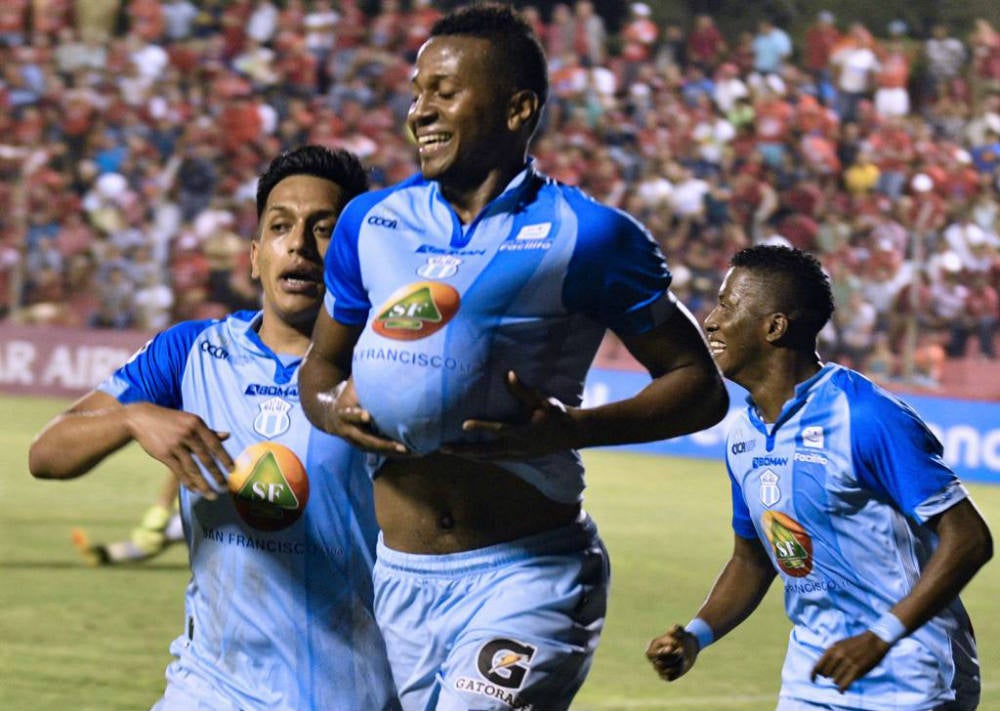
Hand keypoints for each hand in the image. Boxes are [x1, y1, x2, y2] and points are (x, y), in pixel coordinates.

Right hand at [123, 402, 232, 498]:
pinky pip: (179, 471)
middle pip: (206, 458)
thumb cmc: (171, 421)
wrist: (142, 418)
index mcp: (197, 424)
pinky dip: (188, 482)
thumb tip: (228, 435)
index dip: (225, 458)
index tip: (233, 470)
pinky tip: (195, 490)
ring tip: (212, 495)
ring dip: (204, 484)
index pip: (215, 444)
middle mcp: (187, 434)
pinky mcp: (164, 454)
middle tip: (225, 487)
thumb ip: (208, 431)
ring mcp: (175, 444)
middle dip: (217, 475)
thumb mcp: (190, 421)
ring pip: (193, 469)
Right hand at [324, 378, 408, 455]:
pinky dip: (394, 452)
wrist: (326, 413)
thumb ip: (362, 376)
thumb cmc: (344, 393)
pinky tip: (414, 452)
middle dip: (384, 443)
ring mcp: (355, 441)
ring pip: (375, 449)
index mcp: (343, 414)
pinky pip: (380, 451)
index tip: (367, 415)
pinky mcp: (364, 446)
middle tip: (402, 447)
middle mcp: (349, 431)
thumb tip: (378, 355)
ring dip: (393, 451)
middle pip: (366, 440)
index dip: (357, 415)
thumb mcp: (350, 384)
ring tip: (414, 453)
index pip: (350, 414)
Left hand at [440, 371, 578, 459]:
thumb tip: (509, 374)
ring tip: (450, 451)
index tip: (462, 424)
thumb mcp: (542, 400)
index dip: (480, 427)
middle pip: (484, 451)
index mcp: (521, 432)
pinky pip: (494, 459)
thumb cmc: (556, 414)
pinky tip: (469, 454)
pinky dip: (480, 457)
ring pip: (487, 458)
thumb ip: (523, 390)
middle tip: (443, 448)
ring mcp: (516, 455)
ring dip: (468, 455)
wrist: (571, 434)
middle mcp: (516, 447)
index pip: (497, 429)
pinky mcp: (518, 458)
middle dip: (463, 450)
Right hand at [646, 624, 698, 681]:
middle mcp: (654, 658)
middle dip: (672, 659)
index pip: (649, 655)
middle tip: (681, 652)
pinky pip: (669, 678)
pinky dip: (677, 672)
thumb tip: (671, 631)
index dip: (660, 654)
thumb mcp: (680, 631)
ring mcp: (659, 667)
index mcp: (653, 646)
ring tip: (682, 658)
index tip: (672, 648)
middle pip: (659, 664)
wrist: (690, 647)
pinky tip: (681, 666)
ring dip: (676, 665)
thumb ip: (676, 629)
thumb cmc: (683, 637)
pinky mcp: (665, 675)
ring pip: (664, 672)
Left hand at [810, 631, 890, 692]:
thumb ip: (830, 655)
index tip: (812, 680)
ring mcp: (848, 663)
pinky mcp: (857, 670)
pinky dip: (842, 689)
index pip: (818, 665)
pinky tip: (842, 691)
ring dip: (838, 682)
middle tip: (836, 675)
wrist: (874, 641)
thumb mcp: (839, 645)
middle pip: (826, 674)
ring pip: (835, 680)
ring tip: (843, 678)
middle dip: (829, 676)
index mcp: (832, 649)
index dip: (813, 674)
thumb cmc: (855, 644)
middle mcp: (838, 655)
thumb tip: (820, 670)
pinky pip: (844, 684)